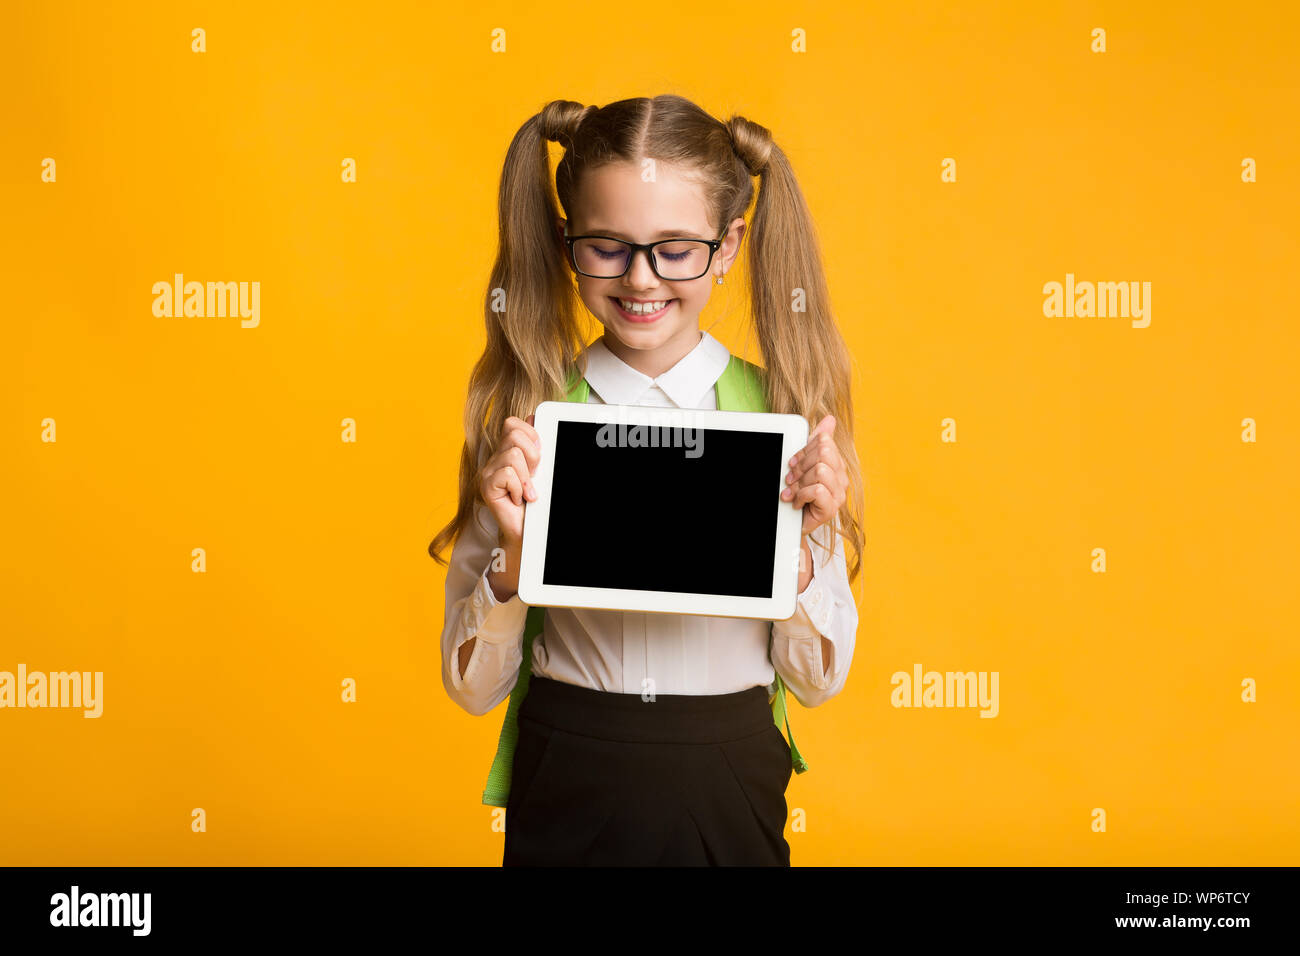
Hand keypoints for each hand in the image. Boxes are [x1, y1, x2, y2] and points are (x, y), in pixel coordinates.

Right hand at [479, 412, 540, 543]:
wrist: (528, 530)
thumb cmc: (534, 501)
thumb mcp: (540, 469)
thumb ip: (536, 445)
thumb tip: (534, 416)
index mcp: (507, 450)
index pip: (513, 423)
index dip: (530, 433)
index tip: (538, 457)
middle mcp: (496, 458)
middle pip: (513, 433)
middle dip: (532, 454)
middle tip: (534, 475)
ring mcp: (488, 471)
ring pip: (513, 455)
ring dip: (527, 476)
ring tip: (527, 491)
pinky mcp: (486, 486)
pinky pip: (507, 474)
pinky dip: (519, 488)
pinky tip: (518, 498)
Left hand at [780, 414, 847, 536]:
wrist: (791, 522)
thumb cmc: (799, 492)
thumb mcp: (804, 463)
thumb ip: (816, 441)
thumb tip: (830, 419)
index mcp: (836, 464)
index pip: (824, 442)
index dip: (803, 451)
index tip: (791, 464)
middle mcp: (841, 478)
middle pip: (824, 454)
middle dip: (800, 466)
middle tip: (790, 480)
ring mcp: (839, 494)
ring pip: (820, 471)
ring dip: (800, 482)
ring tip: (792, 493)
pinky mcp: (832, 509)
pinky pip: (818, 490)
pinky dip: (802, 496)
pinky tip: (797, 503)